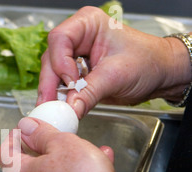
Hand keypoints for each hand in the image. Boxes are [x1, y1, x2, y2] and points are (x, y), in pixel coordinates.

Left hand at [0, 116, 122, 171]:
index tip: (25, 128)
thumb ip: (40, 132)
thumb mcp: (61, 142)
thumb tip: (27, 127)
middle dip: (40, 147)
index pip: (5, 152)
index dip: (14, 136)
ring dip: (64, 159)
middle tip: (51, 135)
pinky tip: (98, 163)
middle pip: (25, 165)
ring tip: (84, 146)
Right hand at [37, 6, 190, 117]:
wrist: (159, 75)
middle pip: (51, 59)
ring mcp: (74, 57)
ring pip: (51, 74)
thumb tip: (70, 108)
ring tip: (55, 109)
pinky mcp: (75, 74)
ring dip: (52, 93)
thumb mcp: (116, 76)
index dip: (60, 62)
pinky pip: (60, 85)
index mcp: (87, 24)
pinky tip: (61, 108)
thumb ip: (89, 92)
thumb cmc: (147, 61)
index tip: (69, 82)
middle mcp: (77, 38)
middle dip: (51, 83)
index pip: (60, 39)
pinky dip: (60, 98)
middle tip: (50, 103)